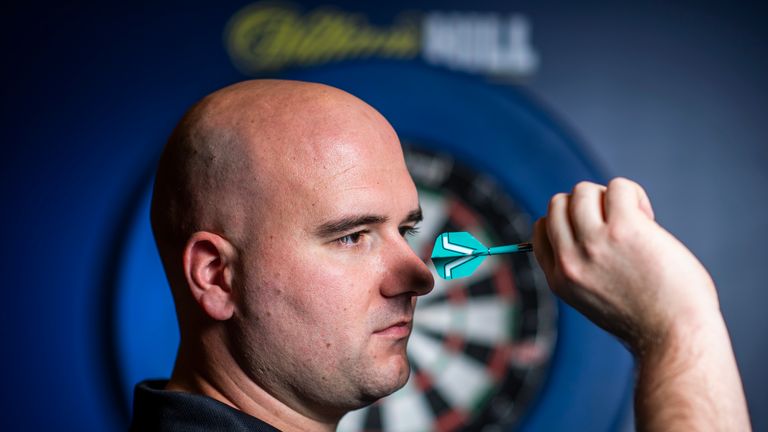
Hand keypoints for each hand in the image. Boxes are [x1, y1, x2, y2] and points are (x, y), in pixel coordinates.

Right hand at [533, 178, 718, 352]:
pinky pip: (619, 187)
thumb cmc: (648, 320)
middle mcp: (569, 260)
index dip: (570, 222)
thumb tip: (587, 222)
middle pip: (558, 204)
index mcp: (559, 278)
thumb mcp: (594, 299)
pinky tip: (648, 218)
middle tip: (616, 226)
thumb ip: (582, 268)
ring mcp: (594, 243)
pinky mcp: (624, 229)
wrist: (675, 339)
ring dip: (609, 197)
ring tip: (635, 221)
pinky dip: (634, 195)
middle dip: (587, 206)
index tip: (597, 234)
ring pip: (583, 191)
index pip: (543, 228)